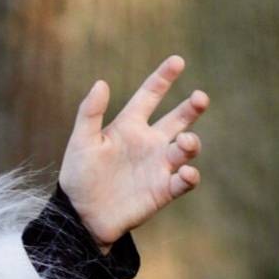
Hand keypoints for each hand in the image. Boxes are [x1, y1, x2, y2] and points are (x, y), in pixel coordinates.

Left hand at [58, 55, 206, 248]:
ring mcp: (158, 166)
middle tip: (200, 98)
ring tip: (184, 142)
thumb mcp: (81, 142)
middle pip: (179, 119)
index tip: (177, 61)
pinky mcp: (163, 191)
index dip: (164, 77)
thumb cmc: (78, 177)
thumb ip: (90, 113)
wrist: (80, 217)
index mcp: (129, 126)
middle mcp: (149, 143)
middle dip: (192, 107)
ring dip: (190, 143)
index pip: (150, 95)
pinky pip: (183, 181)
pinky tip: (186, 173)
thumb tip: (101, 82)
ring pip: (185, 148)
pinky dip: (189, 176)